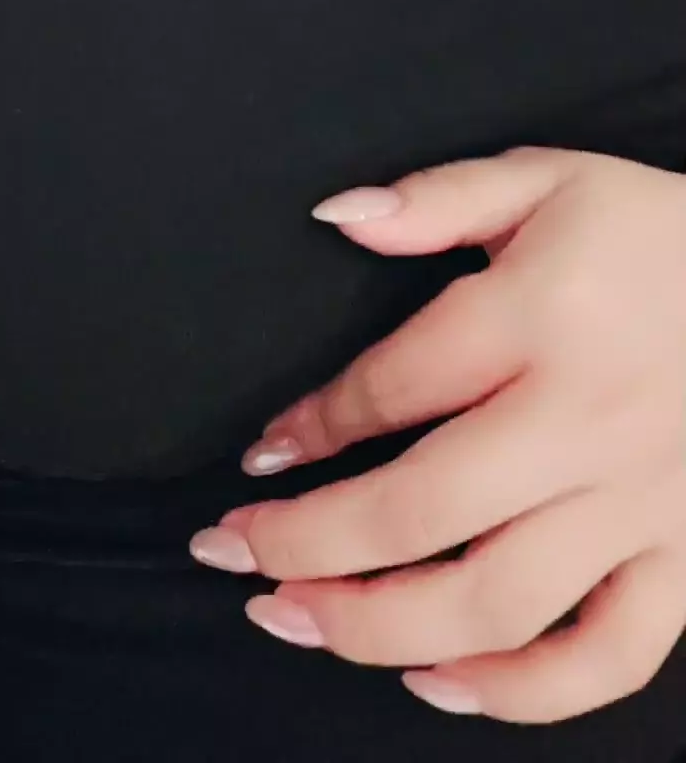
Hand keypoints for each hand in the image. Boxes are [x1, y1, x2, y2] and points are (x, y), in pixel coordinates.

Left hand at [189, 148, 685, 723]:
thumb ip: (436, 200)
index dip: (312, 427)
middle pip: (423, 512)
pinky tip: (439, 682)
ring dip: (379, 628)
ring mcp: (642, 504)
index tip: (263, 451)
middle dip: (307, 545)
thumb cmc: (652, 232)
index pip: (394, 389)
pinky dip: (522, 694)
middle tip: (230, 554)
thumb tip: (336, 216)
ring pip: (497, 603)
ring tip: (296, 620)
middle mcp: (587, 422)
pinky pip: (606, 657)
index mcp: (542, 318)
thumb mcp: (546, 180)